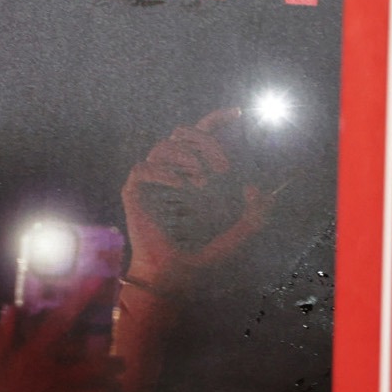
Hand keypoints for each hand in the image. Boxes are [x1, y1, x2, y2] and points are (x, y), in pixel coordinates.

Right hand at [0, 284, 117, 391]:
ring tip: (114, 390)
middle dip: (111, 362)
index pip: (59, 320)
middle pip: (94, 360)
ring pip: (101, 389)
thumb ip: (2, 338)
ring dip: (111, 390)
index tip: (100, 278)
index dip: (80, 297)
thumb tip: (10, 307)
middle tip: (119, 363)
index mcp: (28, 357)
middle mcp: (47, 375)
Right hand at [123, 110, 286, 300]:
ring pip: (162, 146)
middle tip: (224, 169)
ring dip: (186, 158)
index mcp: (192, 173)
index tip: (238, 114)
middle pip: (182, 133)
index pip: (199, 136)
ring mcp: (151, 182)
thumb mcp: (240, 235)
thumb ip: (256, 216)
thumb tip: (257, 188)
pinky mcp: (134, 193)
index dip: (216, 120)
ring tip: (203, 182)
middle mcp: (171, 172)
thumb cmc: (204, 257)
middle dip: (206, 143)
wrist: (176, 277)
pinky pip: (143, 168)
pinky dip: (165, 172)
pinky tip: (182, 185)